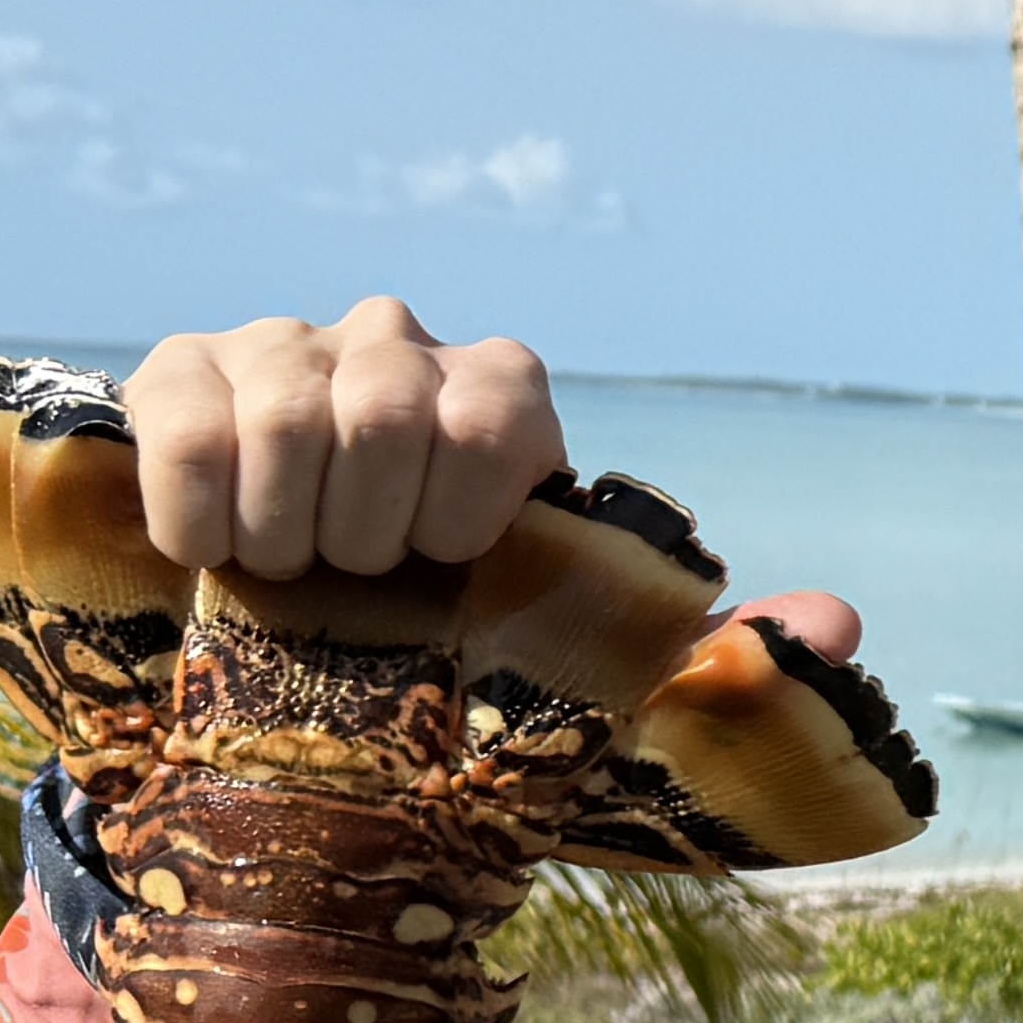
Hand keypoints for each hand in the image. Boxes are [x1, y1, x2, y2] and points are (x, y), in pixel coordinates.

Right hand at [113, 299, 871, 668]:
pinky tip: (216, 553)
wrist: (284, 673)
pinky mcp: (182, 370)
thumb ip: (705, 656)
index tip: (438, 575)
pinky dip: (197, 504)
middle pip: (382, 406)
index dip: (456, 512)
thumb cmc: (448, 665)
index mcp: (505, 403)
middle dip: (364, 531)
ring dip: (284, 525)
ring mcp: (285, 347)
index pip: (495, 409)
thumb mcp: (575, 677)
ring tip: (291, 576)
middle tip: (359, 588)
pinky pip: (183, 412)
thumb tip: (840, 629)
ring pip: (282, 407)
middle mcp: (399, 345)